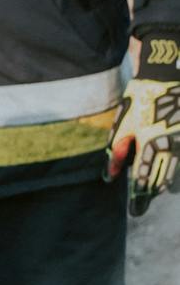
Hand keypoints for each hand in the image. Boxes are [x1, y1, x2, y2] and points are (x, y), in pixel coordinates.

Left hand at [106, 41, 179, 215]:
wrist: (166, 73)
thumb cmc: (140, 98)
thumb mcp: (122, 125)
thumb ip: (116, 153)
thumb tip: (110, 178)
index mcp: (150, 145)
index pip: (144, 180)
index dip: (139, 197)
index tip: (135, 211)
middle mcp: (170, 146)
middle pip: (161, 180)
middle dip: (151, 192)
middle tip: (142, 204)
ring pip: (173, 171)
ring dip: (162, 181)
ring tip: (153, 190)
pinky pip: (178, 159)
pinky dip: (172, 168)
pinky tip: (166, 173)